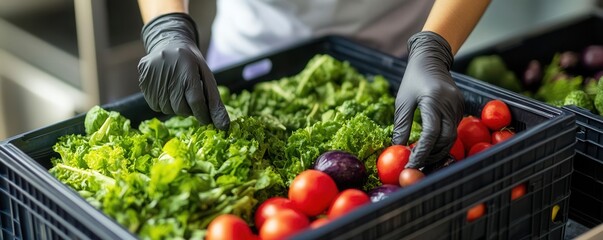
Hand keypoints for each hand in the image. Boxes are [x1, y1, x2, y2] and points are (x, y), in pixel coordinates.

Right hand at [138, 13, 229, 129]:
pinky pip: (155, 105)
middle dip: (189, 109)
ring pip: (167, 109)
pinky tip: (167, 91)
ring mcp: (153, 76)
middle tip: (191, 99)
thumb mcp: (207, 78)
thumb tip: (224, 127)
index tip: (206, 119)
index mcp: (189, 70)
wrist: (170, 42)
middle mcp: (169, 72)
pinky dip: (164, 104)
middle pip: (180, 108)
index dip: (202, 114)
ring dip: (175, 107)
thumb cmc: (192, 64)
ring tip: (178, 92)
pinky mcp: (143, 80)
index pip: (196, 101)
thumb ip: (215, 103)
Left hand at [393, 31, 463, 168]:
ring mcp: (458, 106)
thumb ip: (401, 125)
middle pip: (445, 139)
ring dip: (438, 151)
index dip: (422, 151)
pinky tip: (431, 148)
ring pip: (451, 137)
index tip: (412, 163)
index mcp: (434, 100)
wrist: (431, 59)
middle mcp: (450, 104)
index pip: (431, 133)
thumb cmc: (413, 78)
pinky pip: (453, 130)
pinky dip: (442, 141)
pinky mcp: (460, 108)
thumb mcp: (403, 101)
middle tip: (417, 166)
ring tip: (423, 160)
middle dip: (431, 156)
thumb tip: (397, 148)